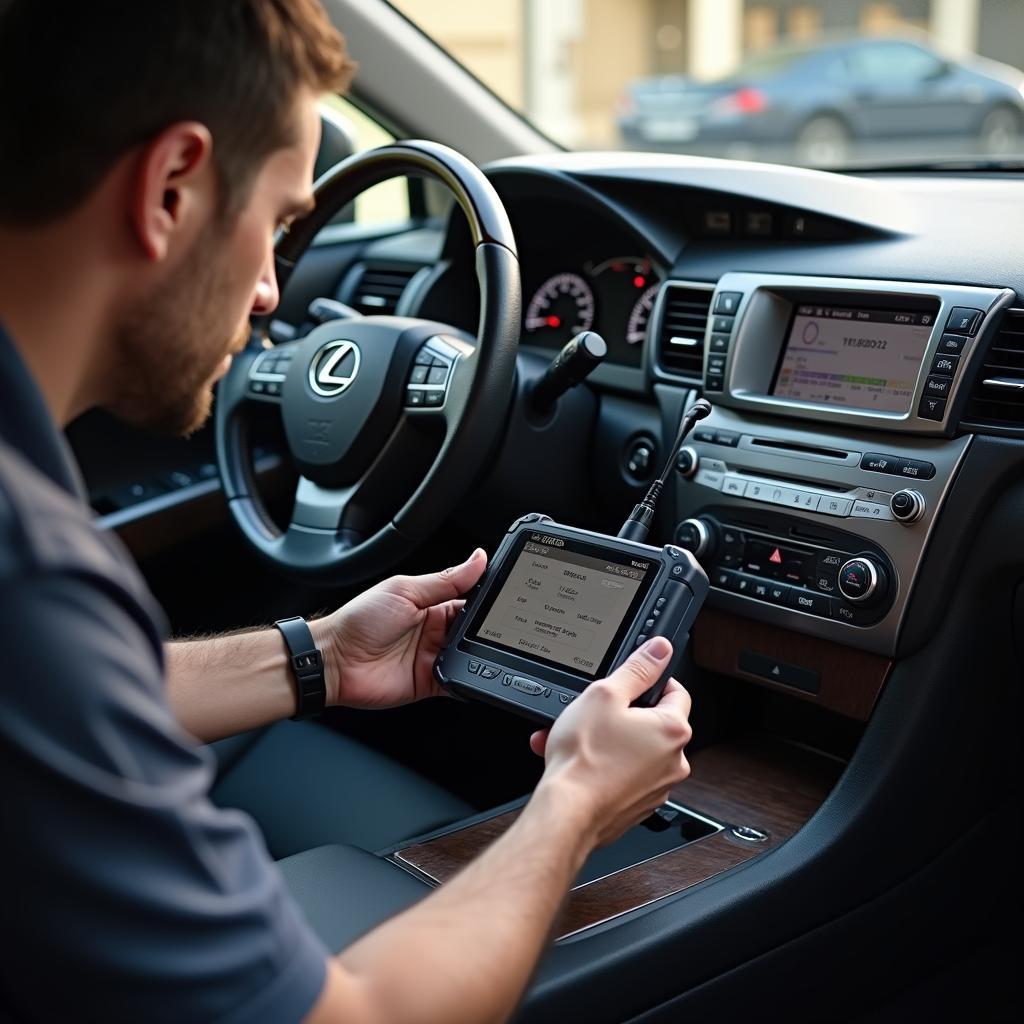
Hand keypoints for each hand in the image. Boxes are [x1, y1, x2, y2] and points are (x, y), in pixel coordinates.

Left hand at [311, 549, 487, 709]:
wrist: (334, 661)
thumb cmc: (359, 621)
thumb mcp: (405, 591)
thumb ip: (445, 580)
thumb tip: (478, 559)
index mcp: (431, 604)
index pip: (470, 598)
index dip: (489, 598)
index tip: (509, 595)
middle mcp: (436, 631)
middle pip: (475, 629)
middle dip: (489, 628)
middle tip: (503, 626)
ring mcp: (434, 657)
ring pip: (472, 656)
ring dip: (482, 653)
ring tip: (488, 648)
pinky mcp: (431, 682)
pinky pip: (460, 682)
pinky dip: (471, 680)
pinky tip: (476, 673)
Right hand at [531, 637, 691, 848]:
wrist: (567, 812)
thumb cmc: (585, 759)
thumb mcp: (605, 695)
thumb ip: (637, 669)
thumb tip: (660, 650)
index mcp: (672, 730)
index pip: (676, 691)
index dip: (652, 680)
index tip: (632, 681)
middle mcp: (673, 761)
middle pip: (651, 723)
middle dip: (618, 715)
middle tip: (591, 712)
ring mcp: (657, 788)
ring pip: (632, 750)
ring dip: (605, 741)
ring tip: (571, 737)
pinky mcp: (637, 806)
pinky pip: (623, 775)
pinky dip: (603, 766)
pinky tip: (575, 761)